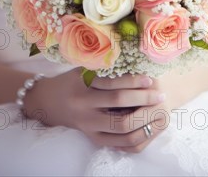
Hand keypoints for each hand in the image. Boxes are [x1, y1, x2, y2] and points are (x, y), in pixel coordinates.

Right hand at [25, 69, 168, 152]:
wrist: (47, 102)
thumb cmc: (71, 81)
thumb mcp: (83, 70)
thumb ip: (105, 68)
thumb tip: (136, 63)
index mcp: (83, 86)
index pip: (114, 84)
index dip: (134, 82)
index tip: (150, 79)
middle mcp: (85, 107)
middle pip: (120, 104)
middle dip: (143, 99)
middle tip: (160, 95)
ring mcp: (88, 125)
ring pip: (121, 128)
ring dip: (144, 120)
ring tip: (158, 112)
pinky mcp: (92, 138)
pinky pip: (118, 143)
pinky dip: (135, 136)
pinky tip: (148, 128)